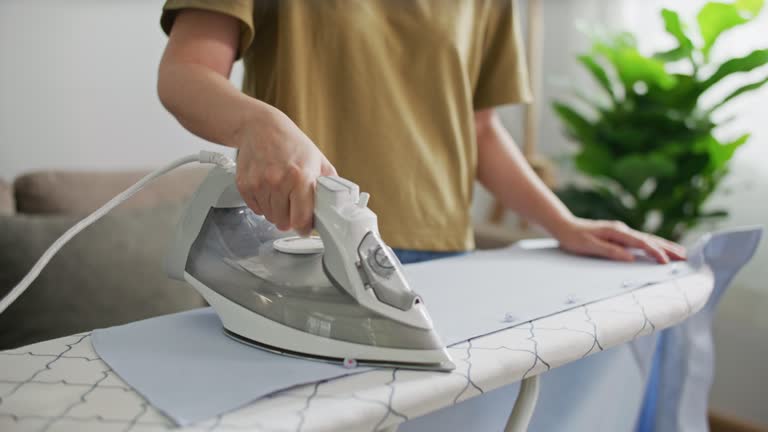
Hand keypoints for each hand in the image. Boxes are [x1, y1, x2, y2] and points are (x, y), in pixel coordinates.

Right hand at [234, 108, 336, 234]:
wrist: (261, 127)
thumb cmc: (291, 142)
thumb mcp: (318, 160)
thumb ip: (329, 184)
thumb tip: (337, 205)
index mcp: (300, 177)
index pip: (300, 219)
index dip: (304, 227)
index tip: (305, 227)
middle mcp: (278, 182)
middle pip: (283, 222)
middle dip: (290, 218)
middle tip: (293, 206)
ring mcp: (259, 184)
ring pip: (269, 217)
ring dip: (276, 211)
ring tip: (281, 193)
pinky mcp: (245, 185)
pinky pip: (256, 209)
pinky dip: (263, 204)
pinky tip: (268, 189)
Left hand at [552, 217, 685, 263]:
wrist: (564, 226)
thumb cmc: (574, 237)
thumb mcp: (589, 246)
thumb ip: (609, 251)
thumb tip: (630, 258)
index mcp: (616, 232)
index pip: (641, 243)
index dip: (655, 252)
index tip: (666, 262)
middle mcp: (622, 230)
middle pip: (650, 239)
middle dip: (668, 248)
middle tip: (686, 257)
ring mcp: (621, 232)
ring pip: (648, 239)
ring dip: (664, 246)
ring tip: (680, 252)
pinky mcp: (619, 236)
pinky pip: (641, 241)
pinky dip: (654, 245)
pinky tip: (660, 249)